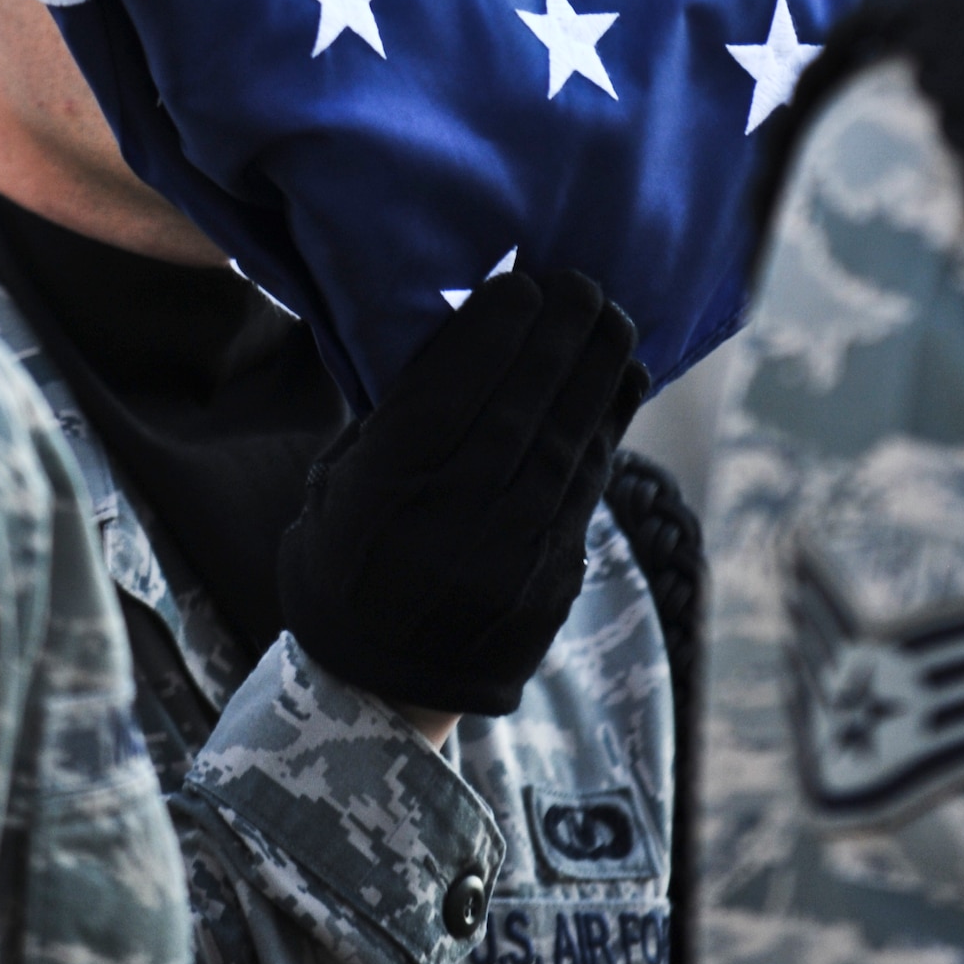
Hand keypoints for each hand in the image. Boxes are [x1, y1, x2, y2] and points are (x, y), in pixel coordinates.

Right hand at [277, 269, 647, 718]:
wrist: (379, 682)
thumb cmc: (348, 554)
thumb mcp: (339, 483)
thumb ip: (393, 418)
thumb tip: (465, 332)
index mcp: (381, 489)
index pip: (446, 392)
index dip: (491, 333)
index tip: (520, 283)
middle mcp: (447, 519)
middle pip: (516, 407)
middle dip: (556, 336)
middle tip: (580, 282)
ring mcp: (506, 553)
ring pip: (564, 442)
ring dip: (596, 372)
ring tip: (613, 318)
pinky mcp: (551, 577)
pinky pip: (588, 486)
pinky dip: (609, 426)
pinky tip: (623, 381)